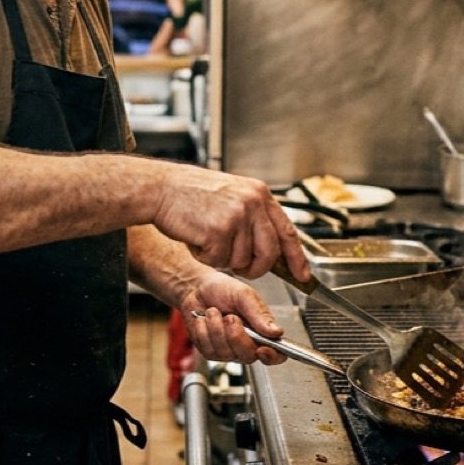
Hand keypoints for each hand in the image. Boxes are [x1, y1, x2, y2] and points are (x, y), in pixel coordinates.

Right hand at [151, 165, 309, 280]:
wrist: (160, 188)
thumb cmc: (190, 194)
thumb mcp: (232, 195)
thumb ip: (254, 216)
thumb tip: (271, 248)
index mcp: (259, 194)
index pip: (287, 232)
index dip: (296, 258)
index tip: (303, 276)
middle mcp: (252, 203)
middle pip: (269, 253)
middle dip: (255, 268)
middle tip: (239, 266)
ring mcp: (237, 216)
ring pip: (241, 260)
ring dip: (222, 258)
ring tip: (206, 238)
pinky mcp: (219, 230)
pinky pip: (218, 261)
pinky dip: (205, 257)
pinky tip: (196, 239)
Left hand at [181, 272, 288, 364]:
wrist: (196, 287)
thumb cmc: (223, 289)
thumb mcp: (244, 295)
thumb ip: (260, 314)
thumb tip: (276, 332)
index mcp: (262, 331)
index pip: (276, 354)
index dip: (272, 356)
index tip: (263, 349)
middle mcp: (247, 344)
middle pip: (248, 356)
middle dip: (236, 336)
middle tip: (230, 316)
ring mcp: (228, 351)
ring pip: (226, 353)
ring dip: (216, 328)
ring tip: (214, 312)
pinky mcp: (210, 351)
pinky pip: (208, 349)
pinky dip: (203, 331)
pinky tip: (203, 320)